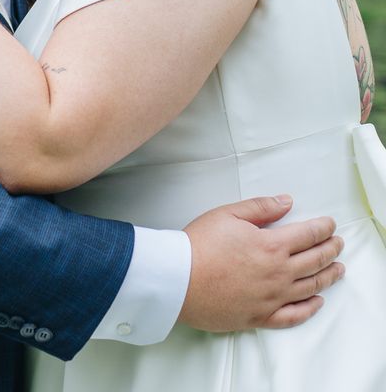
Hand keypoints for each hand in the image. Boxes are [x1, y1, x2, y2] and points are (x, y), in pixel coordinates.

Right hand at [179, 195, 344, 331]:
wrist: (179, 279)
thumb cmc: (198, 245)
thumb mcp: (227, 214)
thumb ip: (260, 207)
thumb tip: (285, 201)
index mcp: (271, 245)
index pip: (308, 235)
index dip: (322, 228)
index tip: (330, 225)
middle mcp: (278, 273)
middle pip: (315, 260)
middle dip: (330, 249)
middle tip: (338, 243)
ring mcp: (272, 297)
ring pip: (310, 287)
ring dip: (328, 276)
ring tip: (338, 269)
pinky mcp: (260, 316)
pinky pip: (293, 315)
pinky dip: (310, 309)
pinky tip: (317, 302)